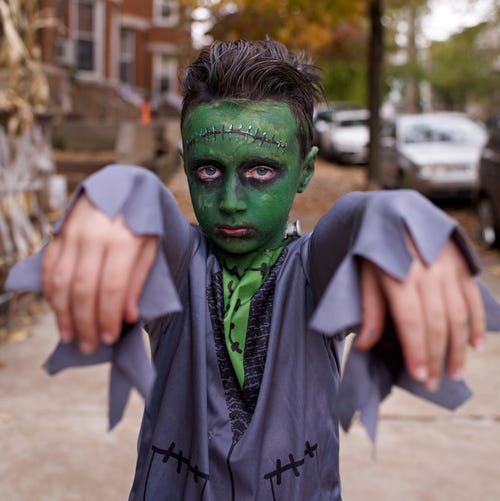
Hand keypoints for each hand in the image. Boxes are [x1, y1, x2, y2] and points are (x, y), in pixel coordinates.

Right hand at [41, 195, 157, 352]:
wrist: (122, 186)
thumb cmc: (142, 222)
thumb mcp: (151, 247)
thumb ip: (138, 280)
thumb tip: (127, 316)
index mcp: (124, 239)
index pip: (112, 287)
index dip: (108, 316)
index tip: (108, 338)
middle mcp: (95, 236)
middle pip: (83, 288)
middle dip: (85, 322)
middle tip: (88, 346)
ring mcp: (72, 233)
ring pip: (60, 281)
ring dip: (62, 313)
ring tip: (69, 335)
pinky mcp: (59, 232)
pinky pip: (49, 267)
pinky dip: (50, 292)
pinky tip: (57, 310)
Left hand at [355, 238, 485, 390]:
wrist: (393, 209)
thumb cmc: (373, 247)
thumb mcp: (363, 274)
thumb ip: (369, 310)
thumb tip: (366, 346)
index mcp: (399, 276)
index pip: (412, 323)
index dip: (417, 352)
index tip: (420, 377)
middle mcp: (426, 272)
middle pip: (437, 323)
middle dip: (436, 356)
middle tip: (434, 382)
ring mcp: (447, 266)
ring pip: (458, 314)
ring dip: (459, 346)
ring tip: (456, 371)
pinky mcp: (460, 262)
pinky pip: (472, 296)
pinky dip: (476, 321)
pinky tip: (477, 343)